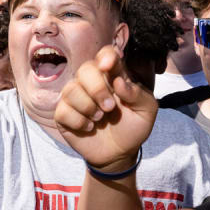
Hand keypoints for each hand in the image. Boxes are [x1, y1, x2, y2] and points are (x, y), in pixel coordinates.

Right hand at [55, 46, 158, 171]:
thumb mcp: (146, 112)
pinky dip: (78, 122)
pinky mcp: (63, 114)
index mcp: (112, 77)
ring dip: (88, 107)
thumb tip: (118, 81)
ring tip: (99, 119)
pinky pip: (63, 110)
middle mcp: (91, 83)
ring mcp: (75, 97)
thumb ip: (137, 94)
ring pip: (71, 90)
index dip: (105, 56)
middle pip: (85, 69)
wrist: (119, 154)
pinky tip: (89, 128)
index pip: (105, 55)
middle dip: (97, 89)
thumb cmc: (133, 128)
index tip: (108, 66)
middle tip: (109, 107)